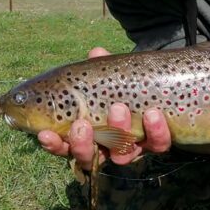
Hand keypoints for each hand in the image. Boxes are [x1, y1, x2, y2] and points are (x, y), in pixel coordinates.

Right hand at [37, 47, 171, 170]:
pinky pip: (158, 144)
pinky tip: (152, 113)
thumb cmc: (128, 84)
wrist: (164, 89)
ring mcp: (133, 146)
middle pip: (88, 157)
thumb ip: (104, 67)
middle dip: (82, 144)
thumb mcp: (114, 75)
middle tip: (81, 124)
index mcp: (88, 131)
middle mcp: (107, 146)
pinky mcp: (158, 143)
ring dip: (118, 131)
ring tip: (118, 107)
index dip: (53, 144)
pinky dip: (155, 130)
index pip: (64, 145)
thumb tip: (96, 52)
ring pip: (121, 154)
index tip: (45, 134)